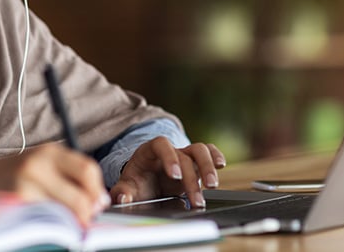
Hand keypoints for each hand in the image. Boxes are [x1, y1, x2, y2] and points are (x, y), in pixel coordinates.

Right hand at [0, 143, 109, 226]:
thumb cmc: (9, 177)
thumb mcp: (39, 166)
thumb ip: (67, 177)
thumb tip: (97, 201)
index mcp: (48, 152)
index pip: (88, 170)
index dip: (96, 192)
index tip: (97, 205)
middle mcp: (37, 165)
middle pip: (80, 196)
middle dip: (86, 214)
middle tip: (84, 223)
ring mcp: (24, 186)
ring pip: (63, 213)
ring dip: (68, 223)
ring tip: (63, 226)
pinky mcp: (14, 206)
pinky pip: (43, 222)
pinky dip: (49, 228)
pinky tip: (45, 227)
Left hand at [110, 136, 225, 207]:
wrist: (145, 181)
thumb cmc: (137, 182)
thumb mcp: (127, 186)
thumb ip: (122, 191)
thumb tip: (122, 197)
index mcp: (149, 151)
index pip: (161, 144)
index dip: (169, 157)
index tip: (174, 175)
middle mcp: (170, 151)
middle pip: (185, 154)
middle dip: (192, 176)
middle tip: (196, 198)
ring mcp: (184, 155)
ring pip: (200, 150)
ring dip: (208, 167)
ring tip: (212, 186)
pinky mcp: (195, 163)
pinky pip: (209, 152)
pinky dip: (216, 156)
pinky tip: (221, 166)